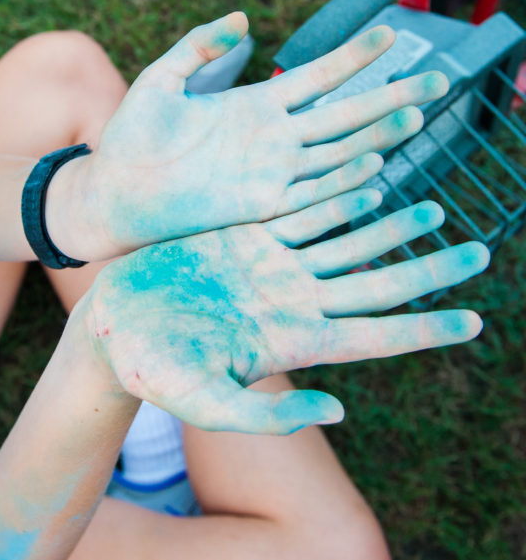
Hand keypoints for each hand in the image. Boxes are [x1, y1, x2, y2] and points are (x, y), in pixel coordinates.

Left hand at [50, 12, 449, 260]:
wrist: (112, 191)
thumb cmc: (130, 137)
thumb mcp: (162, 78)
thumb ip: (198, 46)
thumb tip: (243, 20)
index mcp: (253, 106)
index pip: (316, 77)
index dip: (353, 56)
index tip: (390, 33)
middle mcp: (271, 139)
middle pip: (342, 114)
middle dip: (388, 96)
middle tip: (435, 79)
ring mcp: (269, 173)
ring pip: (336, 152)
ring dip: (375, 136)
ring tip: (416, 114)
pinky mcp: (259, 206)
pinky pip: (311, 194)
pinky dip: (342, 182)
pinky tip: (374, 165)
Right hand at [79, 189, 489, 434]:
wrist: (112, 325)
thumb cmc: (153, 372)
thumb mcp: (207, 402)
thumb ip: (268, 414)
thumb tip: (337, 413)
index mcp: (292, 341)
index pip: (373, 336)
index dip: (424, 329)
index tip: (474, 323)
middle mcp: (291, 301)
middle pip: (374, 282)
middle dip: (426, 268)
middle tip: (476, 250)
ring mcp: (269, 266)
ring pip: (343, 239)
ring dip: (387, 224)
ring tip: (431, 208)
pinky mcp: (243, 236)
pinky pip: (300, 209)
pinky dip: (335, 191)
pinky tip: (366, 174)